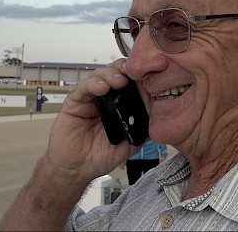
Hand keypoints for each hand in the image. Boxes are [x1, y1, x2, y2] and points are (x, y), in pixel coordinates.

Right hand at [45, 59, 141, 182]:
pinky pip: (84, 87)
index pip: (133, 81)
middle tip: (134, 73)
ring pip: (102, 74)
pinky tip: (102, 88)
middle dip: (127, 69)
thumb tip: (162, 113)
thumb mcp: (131, 142)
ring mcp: (91, 97)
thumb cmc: (102, 154)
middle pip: (117, 72)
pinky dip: (94, 84)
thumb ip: (145, 127)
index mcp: (122, 103)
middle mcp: (107, 96)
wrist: (77, 168)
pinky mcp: (75, 101)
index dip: (141, 75)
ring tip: (120, 82)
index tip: (151, 74)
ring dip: (112, 74)